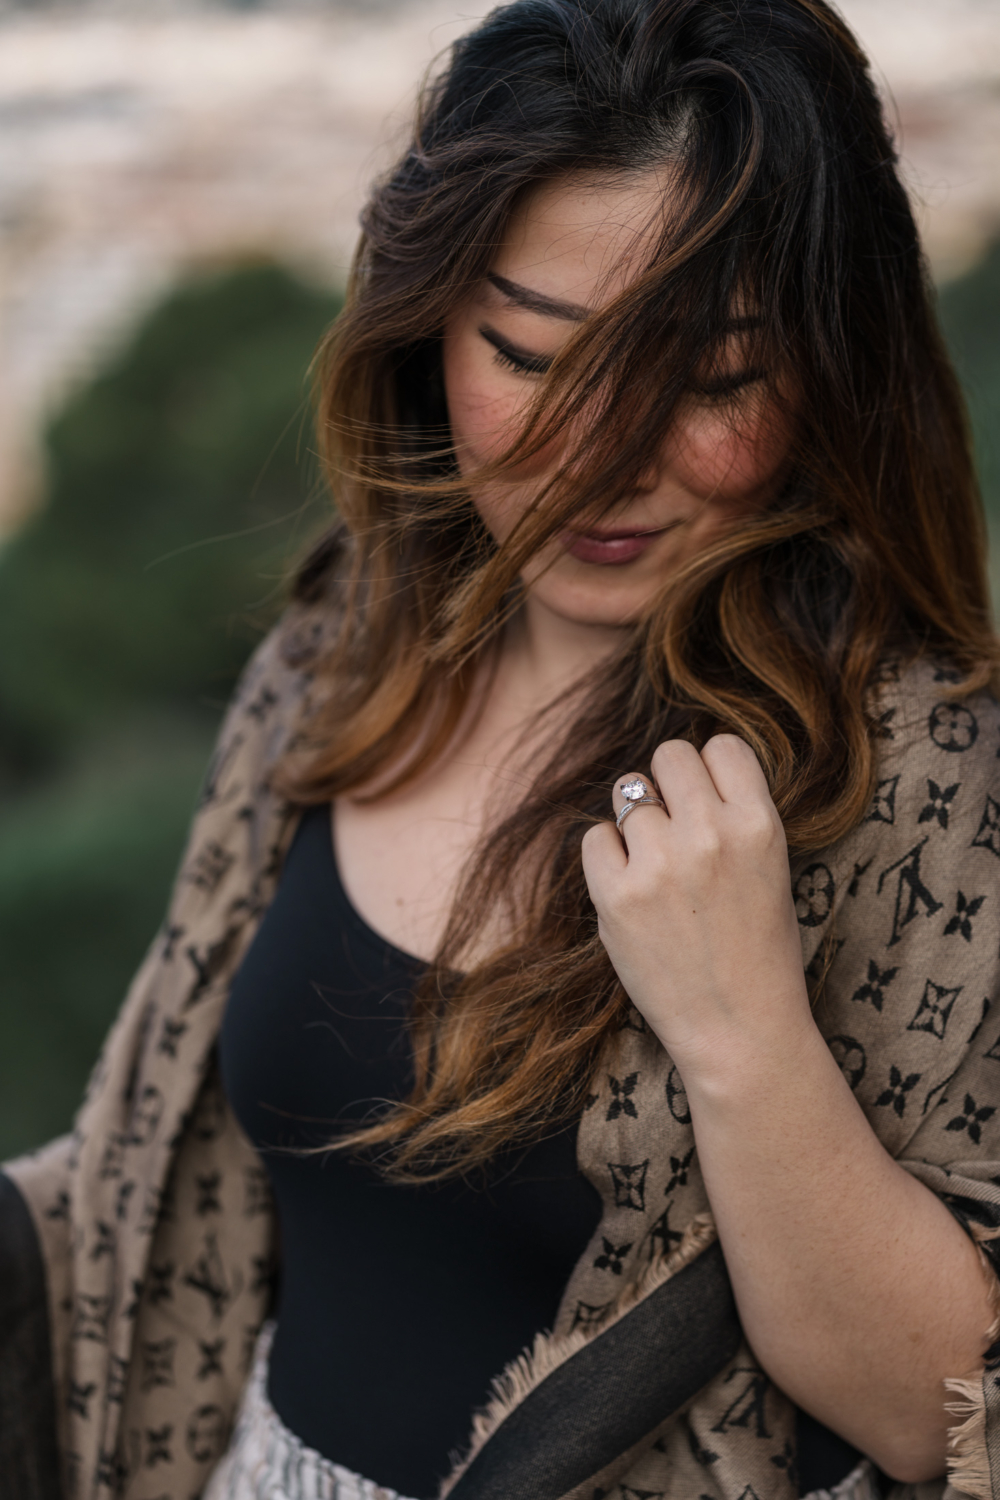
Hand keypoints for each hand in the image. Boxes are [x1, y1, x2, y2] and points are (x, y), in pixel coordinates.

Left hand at [581, 735, 812, 1082]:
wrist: (740, 1029)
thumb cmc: (759, 952)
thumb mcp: (771, 868)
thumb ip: (733, 816)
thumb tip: (682, 772)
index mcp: (760, 825)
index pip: (721, 746)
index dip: (710, 772)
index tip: (708, 802)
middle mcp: (711, 834)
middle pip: (669, 755)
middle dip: (669, 786)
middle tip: (675, 829)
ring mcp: (660, 864)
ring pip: (628, 791)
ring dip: (637, 820)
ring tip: (655, 865)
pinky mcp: (616, 896)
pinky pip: (595, 837)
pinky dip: (607, 857)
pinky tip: (631, 888)